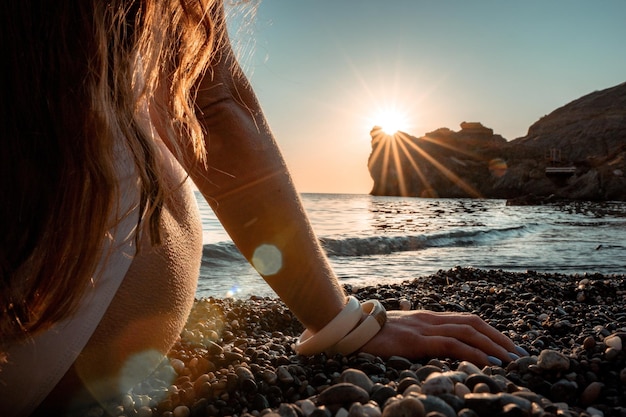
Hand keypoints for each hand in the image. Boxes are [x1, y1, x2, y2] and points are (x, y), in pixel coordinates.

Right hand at [361, 310, 521, 366]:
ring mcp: (423, 328)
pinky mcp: (416, 340)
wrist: (345, 325)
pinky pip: (452, 345)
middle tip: (521, 355)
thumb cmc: (367, 333)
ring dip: (495, 346)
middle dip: (500, 338)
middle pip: (473, 323)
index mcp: (425, 318)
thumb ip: (411, 337)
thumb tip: (423, 348)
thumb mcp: (395, 335)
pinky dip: (475, 353)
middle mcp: (428, 319)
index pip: (465, 320)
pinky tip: (490, 363)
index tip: (506, 346)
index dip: (489, 331)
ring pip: (468, 332)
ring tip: (513, 360)